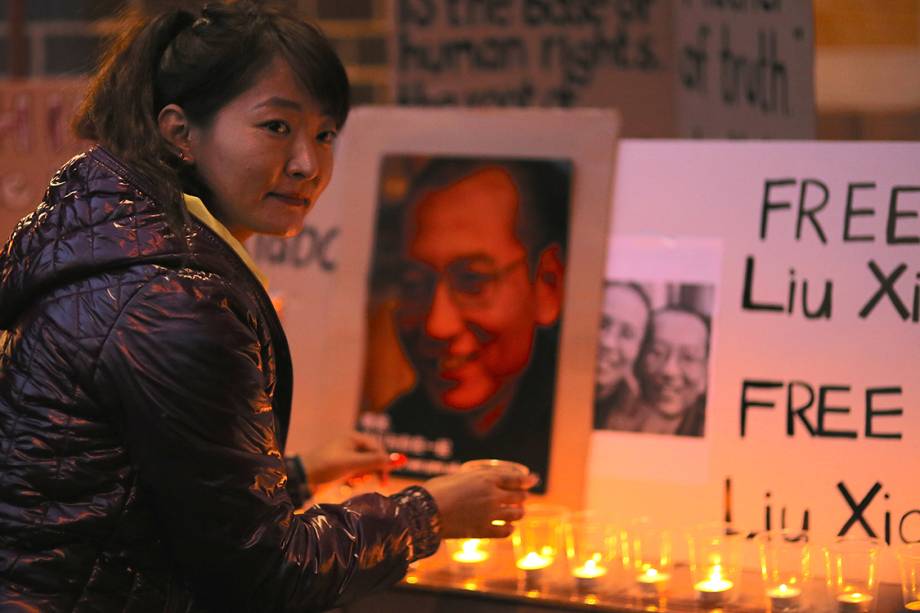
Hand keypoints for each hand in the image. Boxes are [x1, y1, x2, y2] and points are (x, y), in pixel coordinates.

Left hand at [300, 432, 389, 490]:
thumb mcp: (352, 463)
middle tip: (381, 484)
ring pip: (365, 467)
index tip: (386, 478)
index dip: (384, 462)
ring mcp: (345, 458)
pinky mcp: (341, 469)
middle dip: (375, 470)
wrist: (301, 479)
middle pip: (373, 457)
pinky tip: (349, 485)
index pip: (377, 448)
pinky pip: (356, 474)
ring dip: (364, 476)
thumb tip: (399, 460)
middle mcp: (351, 446)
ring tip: (356, 482)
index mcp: (353, 438)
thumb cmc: (326, 466)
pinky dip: (356, 480)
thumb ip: (376, 461)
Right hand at [423, 470, 538, 538]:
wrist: (426, 512)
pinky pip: (505, 531)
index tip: (533, 480)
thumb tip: (481, 482)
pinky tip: (507, 527)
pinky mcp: (484, 531)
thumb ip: (474, 479)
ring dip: (518, 513)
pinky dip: (509, 528)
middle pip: (519, 497)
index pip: (515, 478)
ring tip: (516, 512)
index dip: (527, 480)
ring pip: (516, 514)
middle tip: (521, 497)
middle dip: (522, 496)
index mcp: (486, 478)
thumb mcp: (459, 476)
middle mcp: (493, 496)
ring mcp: (490, 514)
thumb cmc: (437, 490)